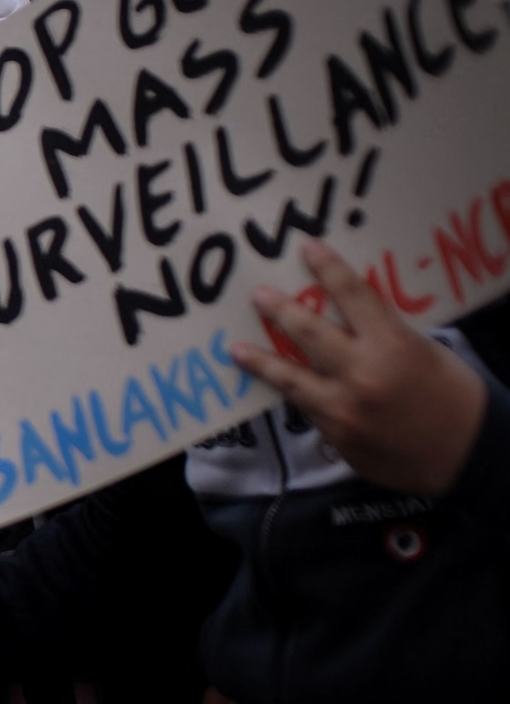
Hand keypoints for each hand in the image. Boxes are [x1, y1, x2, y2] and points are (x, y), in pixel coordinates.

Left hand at [231, 240, 486, 494]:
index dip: (328, 268)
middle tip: (258, 296)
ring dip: (262, 362)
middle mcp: (363, 375)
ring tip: (236, 349)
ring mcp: (344, 410)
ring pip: (291, 380)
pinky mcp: (336, 437)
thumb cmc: (453, 397)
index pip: (354, 296)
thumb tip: (346, 315)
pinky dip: (292, 395)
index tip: (307, 248)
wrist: (467, 456)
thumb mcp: (424, 352)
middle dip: (280, 312)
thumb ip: (383, 334)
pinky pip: (305, 408)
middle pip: (309, 334)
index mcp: (393, 346)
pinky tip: (272, 384)